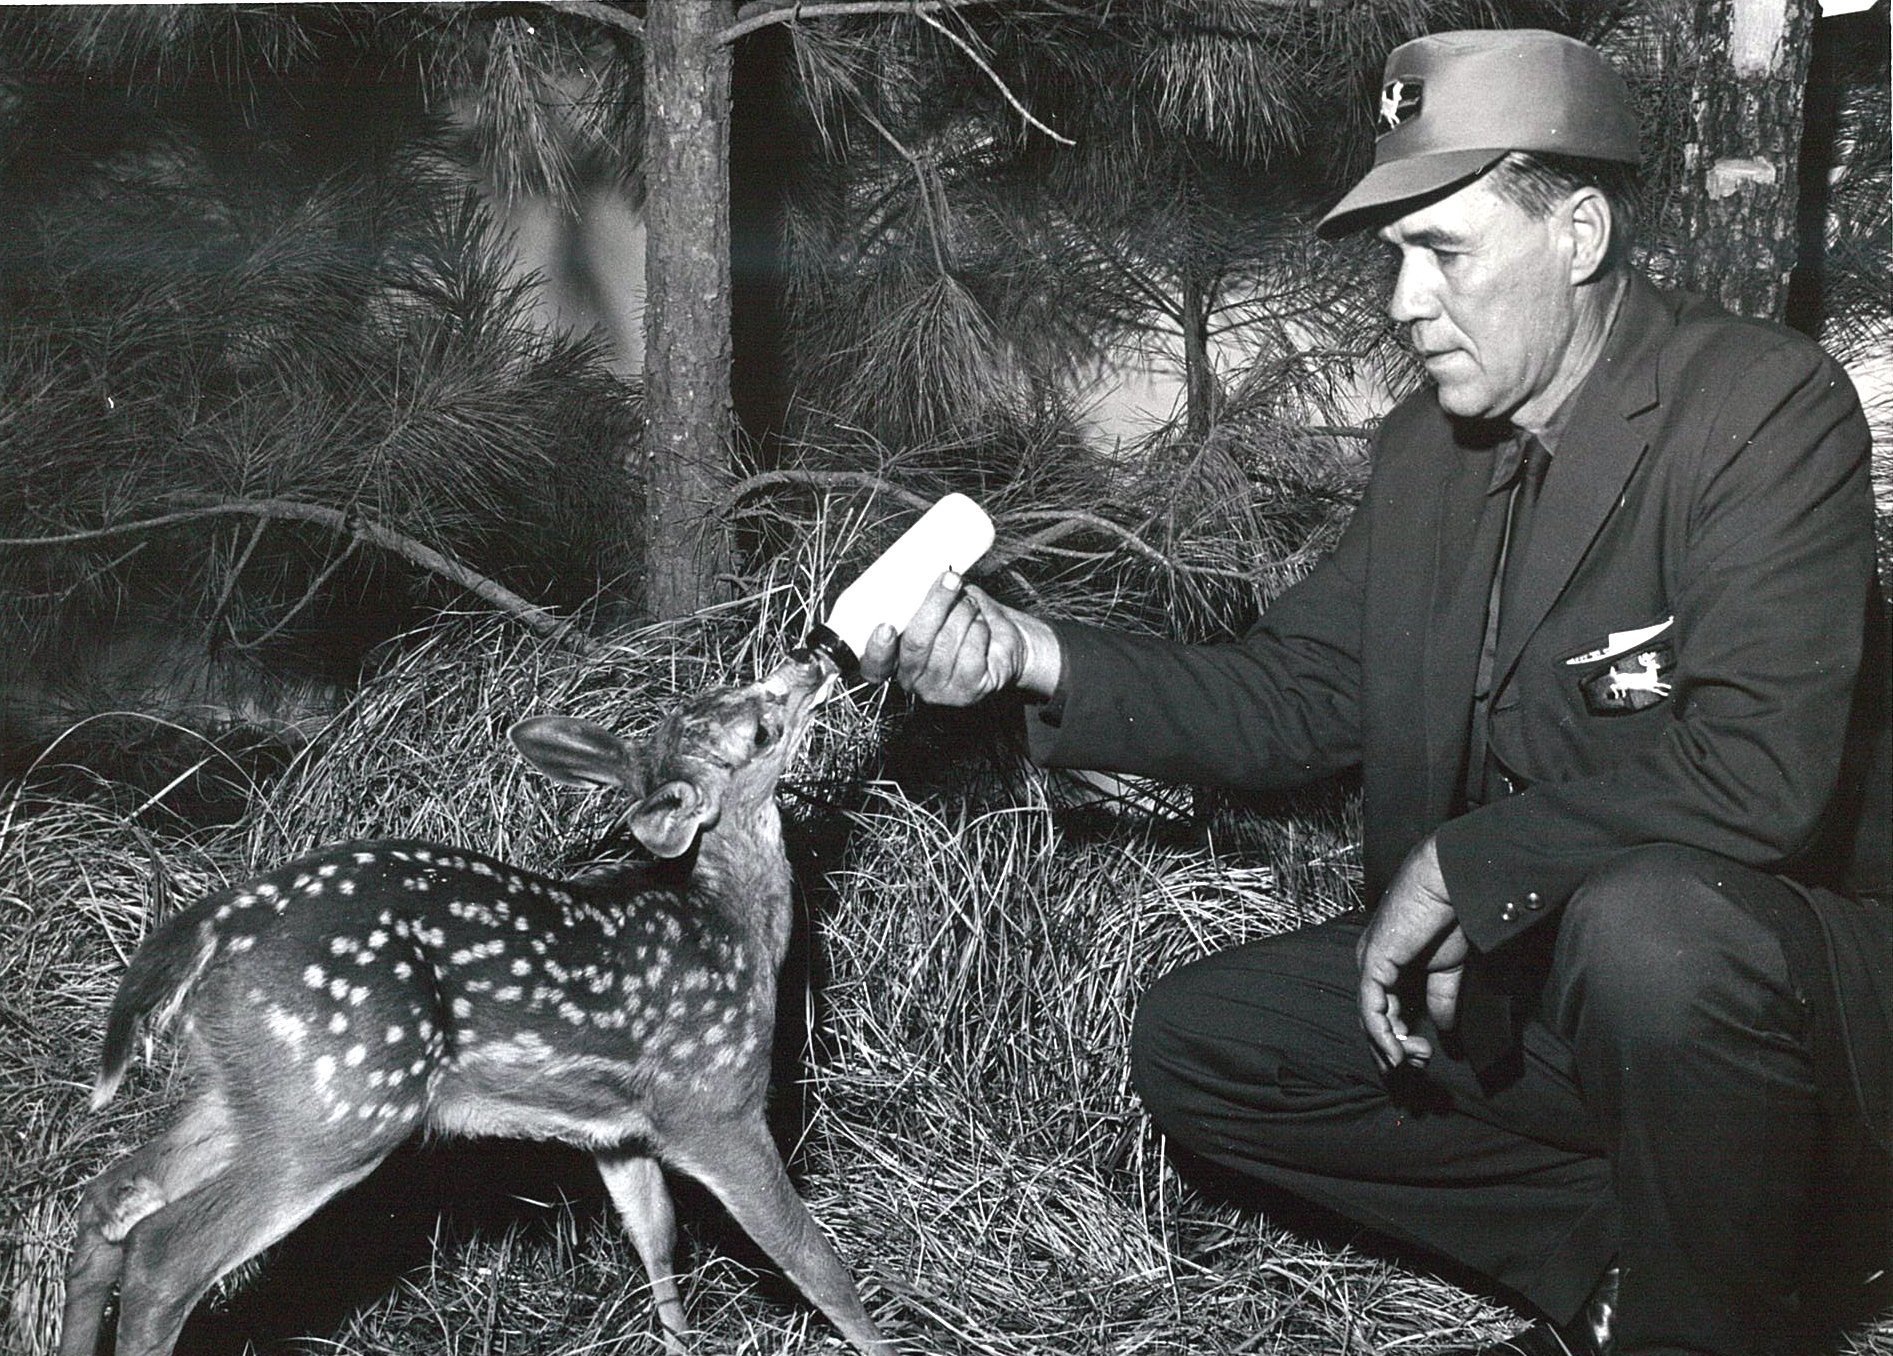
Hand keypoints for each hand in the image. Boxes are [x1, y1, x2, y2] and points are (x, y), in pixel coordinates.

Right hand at [856, 573, 1060, 705]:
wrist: (1007, 639)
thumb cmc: (966, 618)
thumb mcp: (936, 603)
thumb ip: (918, 594)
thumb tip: (916, 562)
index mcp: (896, 659)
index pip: (874, 665)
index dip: (877, 647)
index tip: (886, 626)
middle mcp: (913, 679)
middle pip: (916, 643)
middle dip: (935, 606)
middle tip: (951, 579)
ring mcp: (940, 689)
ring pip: (946, 643)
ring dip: (963, 612)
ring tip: (970, 604)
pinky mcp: (968, 691)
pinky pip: (971, 652)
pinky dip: (979, 629)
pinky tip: (982, 627)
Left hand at [1356, 835, 1466, 1069]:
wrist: (1454, 884)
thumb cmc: (1452, 916)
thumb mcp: (1448, 967)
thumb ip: (1441, 996)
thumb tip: (1443, 1028)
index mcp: (1389, 964)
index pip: (1384, 1012)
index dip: (1401, 1039)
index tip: (1424, 1058)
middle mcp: (1373, 964)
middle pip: (1373, 1019)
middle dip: (1393, 1048)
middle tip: (1417, 1066)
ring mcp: (1370, 962)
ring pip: (1370, 1017)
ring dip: (1389, 1045)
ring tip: (1412, 1060)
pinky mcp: (1374, 961)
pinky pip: (1371, 1005)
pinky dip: (1382, 1032)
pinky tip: (1397, 1050)